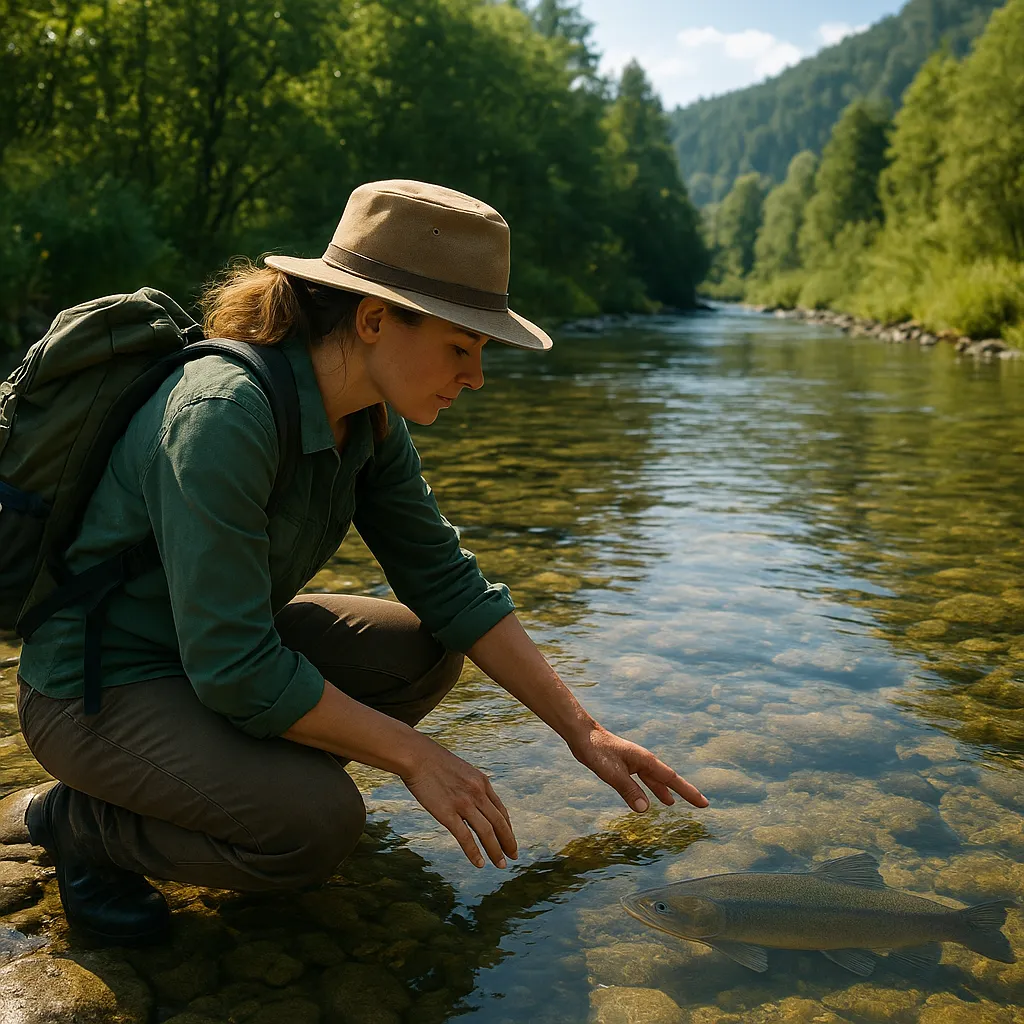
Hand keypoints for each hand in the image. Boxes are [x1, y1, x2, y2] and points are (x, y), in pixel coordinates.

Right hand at [401, 738, 517, 868]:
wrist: (416, 755)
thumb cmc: (434, 761)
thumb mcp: (461, 770)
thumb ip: (470, 785)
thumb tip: (473, 800)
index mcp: (482, 782)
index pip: (501, 810)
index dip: (508, 828)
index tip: (510, 840)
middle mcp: (477, 793)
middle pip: (499, 823)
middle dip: (508, 842)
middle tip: (513, 857)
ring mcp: (463, 803)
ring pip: (487, 832)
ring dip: (496, 851)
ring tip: (500, 865)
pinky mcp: (447, 812)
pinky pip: (465, 837)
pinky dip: (474, 852)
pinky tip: (479, 863)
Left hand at [569, 724, 708, 811]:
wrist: (582, 735)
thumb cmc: (597, 750)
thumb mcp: (612, 773)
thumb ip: (629, 790)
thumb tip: (645, 809)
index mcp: (645, 761)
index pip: (672, 779)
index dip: (689, 792)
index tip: (704, 803)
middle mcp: (643, 761)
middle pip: (667, 779)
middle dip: (682, 792)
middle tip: (699, 804)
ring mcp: (633, 762)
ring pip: (653, 780)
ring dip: (663, 791)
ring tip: (672, 804)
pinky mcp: (623, 764)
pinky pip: (641, 779)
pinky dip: (647, 788)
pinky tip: (645, 795)